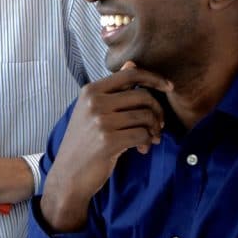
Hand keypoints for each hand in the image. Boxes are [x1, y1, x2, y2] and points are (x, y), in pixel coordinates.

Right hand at [41, 61, 171, 231]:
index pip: (130, 74)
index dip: (154, 78)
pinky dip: (147, 142)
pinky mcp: (108, 140)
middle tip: (158, 125)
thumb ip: (113, 89)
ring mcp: (100, 121)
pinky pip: (143, 135)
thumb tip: (132, 63)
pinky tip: (142, 149)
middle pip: (143, 96)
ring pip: (146, 117)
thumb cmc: (84, 142)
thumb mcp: (92, 111)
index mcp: (90, 91)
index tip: (168, 87)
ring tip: (150, 139)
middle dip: (157, 111)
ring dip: (154, 130)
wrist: (69, 175)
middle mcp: (94, 102)